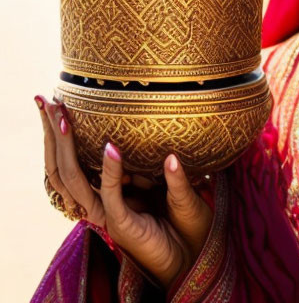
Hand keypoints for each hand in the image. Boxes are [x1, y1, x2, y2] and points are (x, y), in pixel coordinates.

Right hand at [36, 94, 213, 290]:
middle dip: (54, 134)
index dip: (65, 133)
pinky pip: (109, 194)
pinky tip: (111, 148)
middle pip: (67, 164)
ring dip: (68, 147)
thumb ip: (170, 166)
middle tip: (47, 100)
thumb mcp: (178, 183)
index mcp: (114, 189)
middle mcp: (105, 200)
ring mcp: (110, 213)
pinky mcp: (122, 224)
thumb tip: (168, 138)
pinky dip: (110, 171)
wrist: (195, 255)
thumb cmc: (188, 220)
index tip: (60, 99)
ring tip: (62, 117)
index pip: (78, 157)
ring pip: (77, 178)